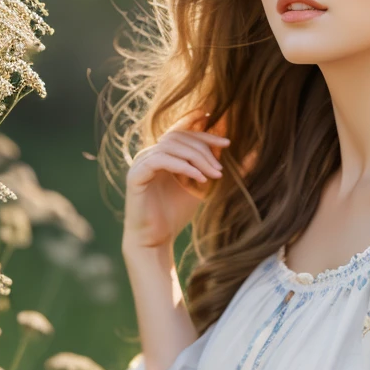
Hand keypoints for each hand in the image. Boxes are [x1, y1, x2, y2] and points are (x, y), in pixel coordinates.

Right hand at [122, 110, 230, 253]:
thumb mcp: (200, 186)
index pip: (182, 132)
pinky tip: (200, 179)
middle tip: (221, 166)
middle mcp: (150, 155)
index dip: (201, 129)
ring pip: (170, 146)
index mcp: (163, 155)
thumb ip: (210, 168)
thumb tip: (233, 152)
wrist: (156, 240)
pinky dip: (183, 166)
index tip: (225, 138)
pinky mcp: (136, 175)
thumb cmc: (176, 213)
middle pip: (178, 136)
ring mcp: (141, 163)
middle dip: (204, 147)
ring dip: (196, 157)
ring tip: (214, 174)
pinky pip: (160, 160)